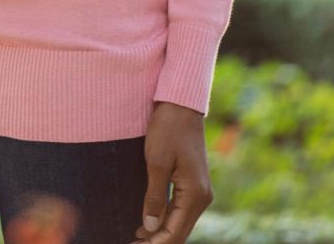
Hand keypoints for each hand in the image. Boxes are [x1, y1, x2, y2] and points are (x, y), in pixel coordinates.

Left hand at [128, 101, 213, 243]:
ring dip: (159, 232)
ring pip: (179, 222)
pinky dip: (165, 219)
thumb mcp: (156, 162)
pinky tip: (147, 223)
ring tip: (135, 238)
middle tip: (131, 243)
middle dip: (156, 241)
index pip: (174, 233)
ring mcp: (200, 191)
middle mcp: (202, 197)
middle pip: (178, 232)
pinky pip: (180, 209)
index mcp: (195, 195)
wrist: (181, 103)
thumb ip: (155, 197)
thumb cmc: (168, 128)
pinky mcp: (193, 183)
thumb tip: (150, 228)